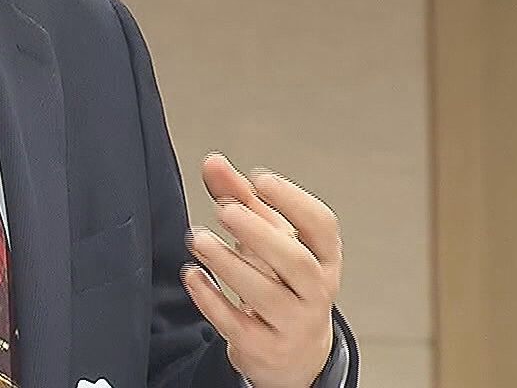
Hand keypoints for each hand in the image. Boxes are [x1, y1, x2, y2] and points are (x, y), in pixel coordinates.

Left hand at [181, 153, 342, 387]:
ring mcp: (293, 324)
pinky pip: (238, 324)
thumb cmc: (282, 282)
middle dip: (258, 232)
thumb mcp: (270, 239)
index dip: (293, 201)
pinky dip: (212, 299)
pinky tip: (192, 276)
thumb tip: (214, 163)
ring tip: (199, 238)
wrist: (293, 352)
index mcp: (324, 257)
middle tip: (224, 209)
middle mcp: (316, 291)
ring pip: (264, 294)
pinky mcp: (265, 348)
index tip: (260, 179)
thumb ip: (242, 199)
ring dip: (228, 263)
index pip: (321, 226)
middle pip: (295, 261)